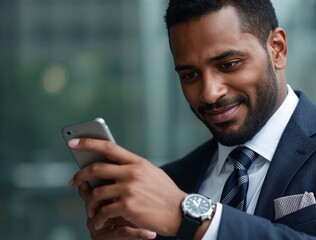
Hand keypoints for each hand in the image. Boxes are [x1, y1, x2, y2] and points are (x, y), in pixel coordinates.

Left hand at [69, 138, 186, 236]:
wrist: (180, 212)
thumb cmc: (166, 194)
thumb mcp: (152, 173)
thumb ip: (134, 168)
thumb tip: (113, 165)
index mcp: (138, 162)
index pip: (109, 147)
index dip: (89, 143)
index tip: (73, 142)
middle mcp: (132, 173)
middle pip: (96, 168)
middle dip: (80, 175)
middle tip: (73, 182)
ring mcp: (129, 189)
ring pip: (96, 192)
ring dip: (88, 202)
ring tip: (89, 209)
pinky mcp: (127, 206)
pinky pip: (103, 212)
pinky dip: (98, 219)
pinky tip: (98, 223)